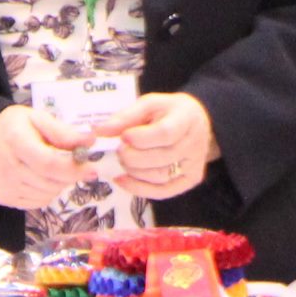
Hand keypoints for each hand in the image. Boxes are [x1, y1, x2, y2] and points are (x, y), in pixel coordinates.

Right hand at [0, 105, 94, 210]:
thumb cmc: (19, 126)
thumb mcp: (40, 119)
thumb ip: (64, 132)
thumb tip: (90, 140)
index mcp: (15, 141)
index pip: (48, 164)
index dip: (73, 169)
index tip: (92, 169)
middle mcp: (7, 167)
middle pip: (50, 182)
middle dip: (70, 176)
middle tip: (74, 164)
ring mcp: (5, 186)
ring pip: (47, 194)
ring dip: (59, 184)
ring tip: (54, 168)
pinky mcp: (4, 198)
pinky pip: (38, 201)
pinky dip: (47, 191)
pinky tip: (41, 177)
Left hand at [95, 93, 218, 199]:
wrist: (195, 123)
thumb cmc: (168, 112)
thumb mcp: (149, 105)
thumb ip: (126, 117)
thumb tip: (99, 130)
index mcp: (187, 119)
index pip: (165, 133)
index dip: (141, 138)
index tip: (124, 137)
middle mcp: (194, 144)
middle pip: (160, 158)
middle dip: (132, 156)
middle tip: (120, 150)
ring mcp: (194, 166)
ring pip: (158, 177)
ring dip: (133, 171)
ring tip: (124, 160)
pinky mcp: (189, 181)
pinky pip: (161, 192)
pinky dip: (138, 188)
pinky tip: (122, 180)